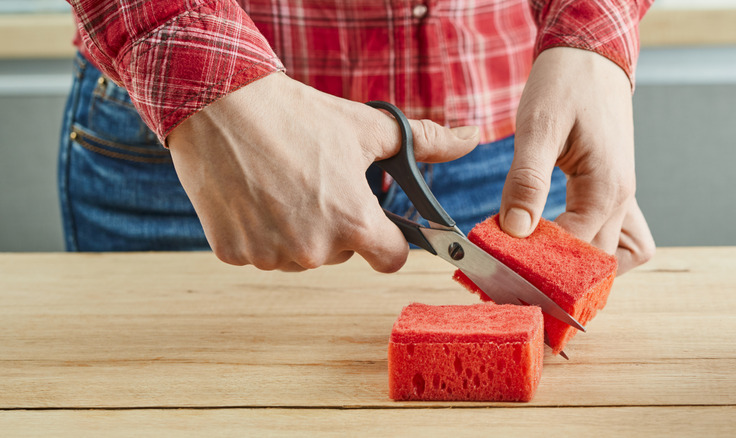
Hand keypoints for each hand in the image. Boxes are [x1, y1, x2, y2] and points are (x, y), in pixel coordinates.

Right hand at [167, 72, 479, 271]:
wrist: (219, 105)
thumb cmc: (298, 116)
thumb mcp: (368, 128)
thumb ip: (426, 141)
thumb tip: (470, 138)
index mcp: (354, 222)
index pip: (392, 259)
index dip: (390, 239)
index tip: (378, 220)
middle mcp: (313, 250)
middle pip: (343, 253)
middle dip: (338, 225)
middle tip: (318, 183)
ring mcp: (270, 255)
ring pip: (299, 255)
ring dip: (298, 229)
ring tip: (282, 184)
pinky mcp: (234, 253)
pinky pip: (260, 251)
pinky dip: (260, 230)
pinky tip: (253, 194)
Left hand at [500, 47, 654, 274]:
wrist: (591, 55)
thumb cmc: (566, 84)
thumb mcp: (538, 128)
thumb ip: (527, 180)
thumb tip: (515, 229)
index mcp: (607, 188)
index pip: (576, 250)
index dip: (539, 262)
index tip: (503, 263)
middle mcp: (622, 199)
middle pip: (597, 262)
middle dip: (558, 273)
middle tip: (514, 268)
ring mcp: (621, 196)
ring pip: (614, 254)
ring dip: (582, 265)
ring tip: (541, 260)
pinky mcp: (611, 190)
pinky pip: (614, 234)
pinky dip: (589, 245)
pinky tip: (558, 238)